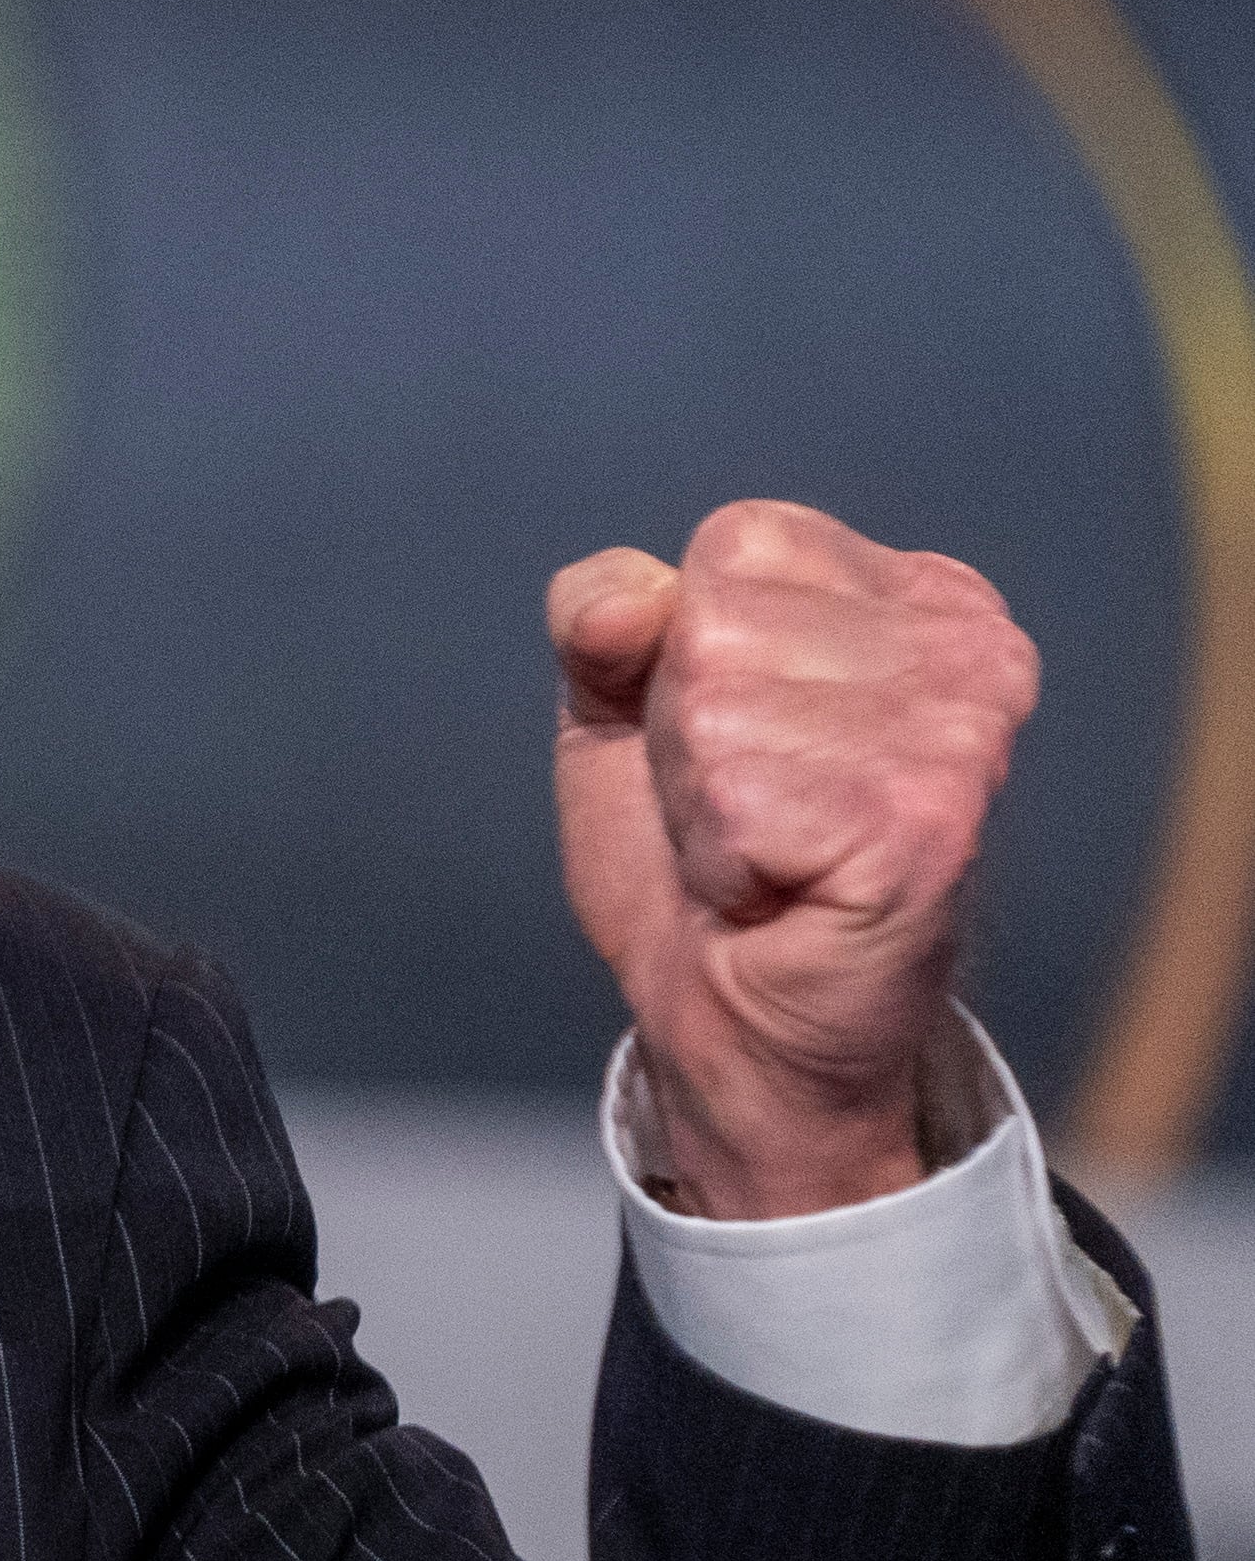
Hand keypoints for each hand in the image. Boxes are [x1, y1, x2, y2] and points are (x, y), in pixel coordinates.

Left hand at [550, 501, 1033, 1219]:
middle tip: (749, 807)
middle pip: (714, 624)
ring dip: (704, 800)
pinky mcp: (927, 825)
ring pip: (717, 709)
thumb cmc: (691, 853)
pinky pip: (740, 798)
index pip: (737, 542)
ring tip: (765, 850)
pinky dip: (723, 858)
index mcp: (912, 590)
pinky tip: (778, 891)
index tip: (736, 732)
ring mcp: (956, 737)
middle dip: (686, 730)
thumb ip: (598, 614)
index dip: (677, 647)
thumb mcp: (617, 702)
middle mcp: (962, 646)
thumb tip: (625, 603)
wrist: (733, 1018)